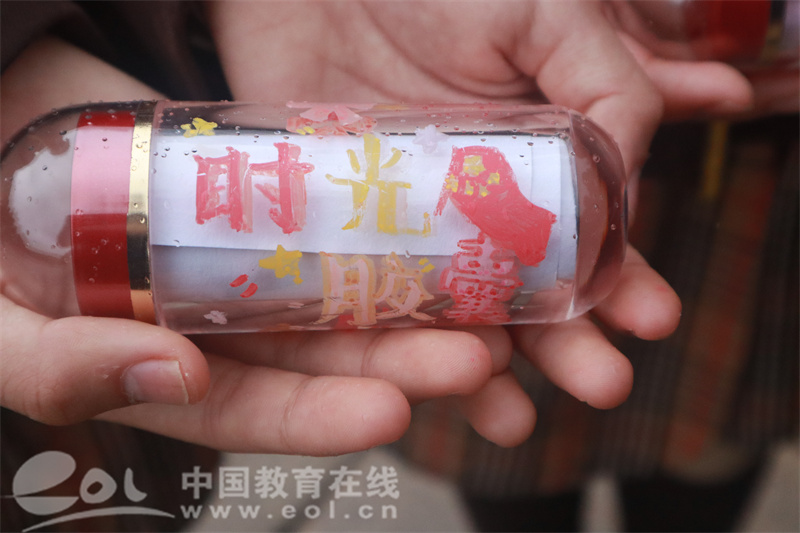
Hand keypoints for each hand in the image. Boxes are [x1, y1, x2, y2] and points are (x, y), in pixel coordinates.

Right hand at [0, 37, 504, 454]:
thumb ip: (56, 369)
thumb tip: (167, 377)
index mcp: (167, 368)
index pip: (254, 408)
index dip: (319, 417)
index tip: (389, 412)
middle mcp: (220, 321)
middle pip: (320, 352)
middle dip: (397, 360)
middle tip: (473, 359)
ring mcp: (249, 255)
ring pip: (342, 284)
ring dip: (412, 299)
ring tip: (484, 308)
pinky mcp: (268, 193)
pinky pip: (332, 210)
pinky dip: (382, 224)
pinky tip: (437, 231)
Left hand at [207, 0, 687, 445]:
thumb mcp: (547, 15)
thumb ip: (607, 84)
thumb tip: (632, 181)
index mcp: (533, 160)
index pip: (587, 237)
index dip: (623, 280)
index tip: (647, 320)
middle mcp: (473, 204)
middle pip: (527, 292)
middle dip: (569, 344)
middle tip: (602, 383)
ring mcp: (406, 224)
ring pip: (453, 314)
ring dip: (487, 370)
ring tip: (514, 418)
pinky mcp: (340, 232)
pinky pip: (371, 303)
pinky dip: (396, 350)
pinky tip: (421, 386)